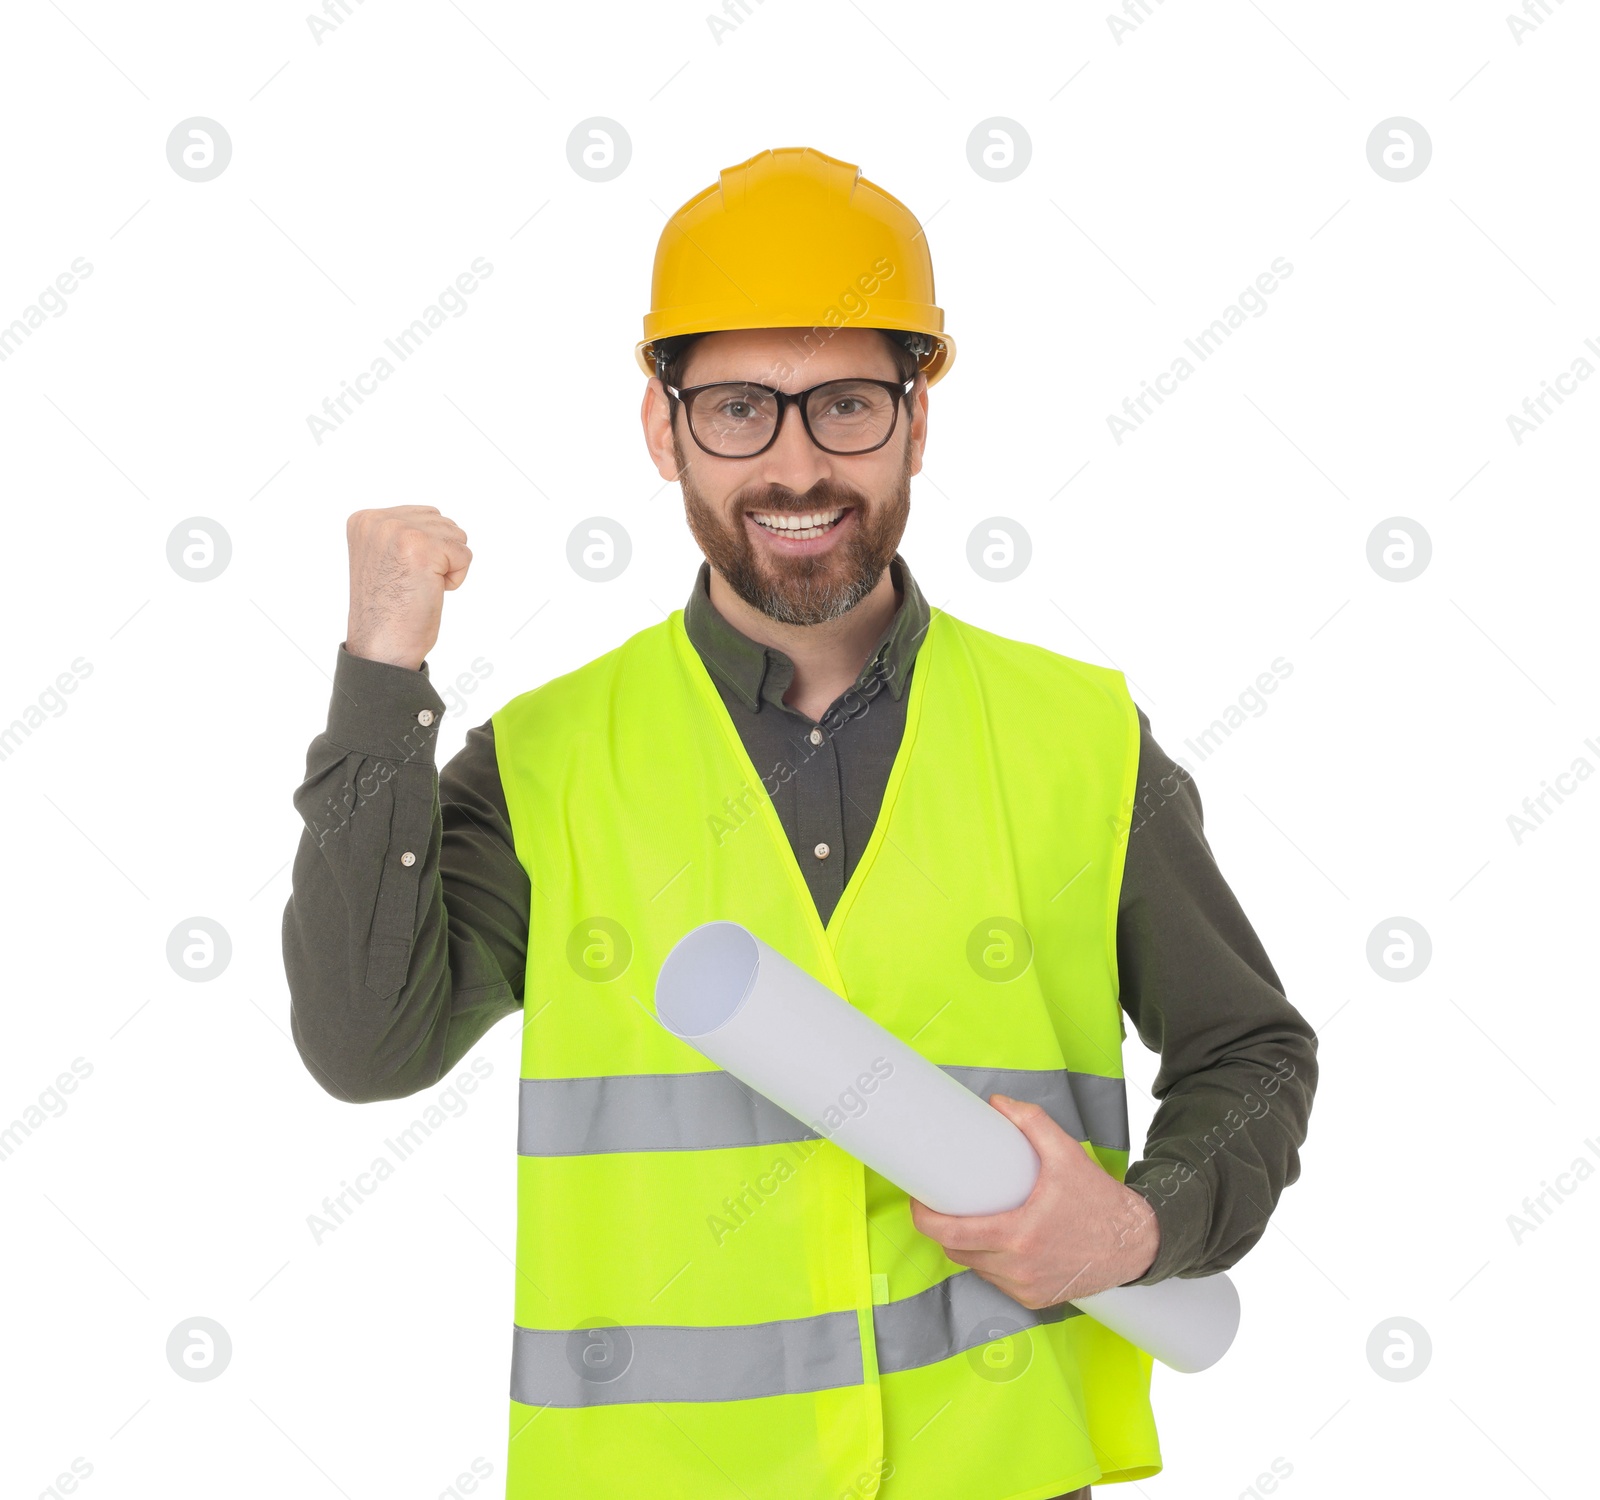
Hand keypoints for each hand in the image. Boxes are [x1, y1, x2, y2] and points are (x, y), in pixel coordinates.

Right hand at [345, 506, 472, 669]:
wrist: (382, 646)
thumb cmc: (389, 610)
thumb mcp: (385, 557)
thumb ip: (401, 532)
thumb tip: (439, 520)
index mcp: (365, 520)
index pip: (423, 516)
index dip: (424, 551)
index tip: (399, 575)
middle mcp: (377, 521)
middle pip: (441, 522)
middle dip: (438, 555)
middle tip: (411, 583)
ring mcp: (398, 531)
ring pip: (455, 536)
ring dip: (447, 566)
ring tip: (418, 587)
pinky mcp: (421, 547)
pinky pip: (464, 554)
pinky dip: (456, 578)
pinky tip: (429, 591)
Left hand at [908, 1093, 1159, 1308]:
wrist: (1135, 1244)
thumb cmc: (1100, 1201)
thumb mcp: (1067, 1154)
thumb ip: (1032, 1123)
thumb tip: (997, 1103)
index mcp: (1019, 1235)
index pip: (952, 1234)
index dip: (925, 1219)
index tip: (918, 1201)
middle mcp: (1019, 1268)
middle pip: (957, 1250)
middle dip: (944, 1228)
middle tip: (941, 1204)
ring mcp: (1027, 1288)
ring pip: (975, 1267)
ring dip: (966, 1246)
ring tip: (968, 1219)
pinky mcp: (1036, 1299)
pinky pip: (997, 1281)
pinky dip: (990, 1263)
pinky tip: (994, 1244)